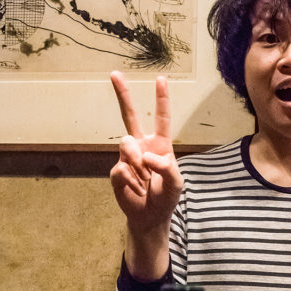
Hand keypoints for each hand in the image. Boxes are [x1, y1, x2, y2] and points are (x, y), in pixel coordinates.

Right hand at [109, 72, 183, 237]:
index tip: (161, 79)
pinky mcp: (116, 171)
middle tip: (114, 73)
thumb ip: (167, 168)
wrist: (150, 216)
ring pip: (126, 144)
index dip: (161, 99)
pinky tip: (136, 188)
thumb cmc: (166, 197)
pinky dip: (131, 180)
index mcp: (160, 145)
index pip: (162, 118)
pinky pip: (121, 168)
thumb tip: (147, 156)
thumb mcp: (176, 183)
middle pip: (130, 115)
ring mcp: (127, 157)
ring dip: (137, 162)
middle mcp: (142, 146)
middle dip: (123, 94)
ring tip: (144, 178)